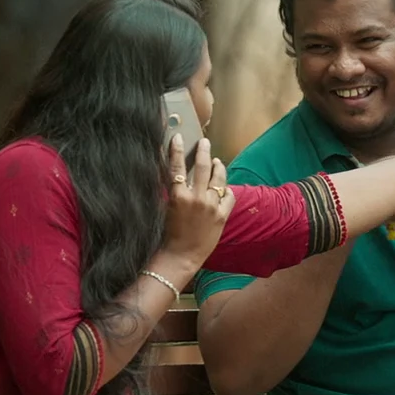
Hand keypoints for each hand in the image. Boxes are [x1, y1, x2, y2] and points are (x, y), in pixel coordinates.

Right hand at [158, 134, 232, 269]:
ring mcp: (211, 207)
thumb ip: (173, 191)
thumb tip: (177, 175)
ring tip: (217, 161)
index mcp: (178, 196)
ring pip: (219, 179)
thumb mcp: (166, 208)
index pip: (177, 167)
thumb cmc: (168, 235)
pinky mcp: (222, 216)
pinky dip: (226, 189)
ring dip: (218, 167)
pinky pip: (228, 196)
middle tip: (204, 142)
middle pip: (203, 167)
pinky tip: (223, 187)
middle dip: (204, 151)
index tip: (178, 137)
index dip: (176, 150)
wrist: (181, 257)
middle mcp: (196, 198)